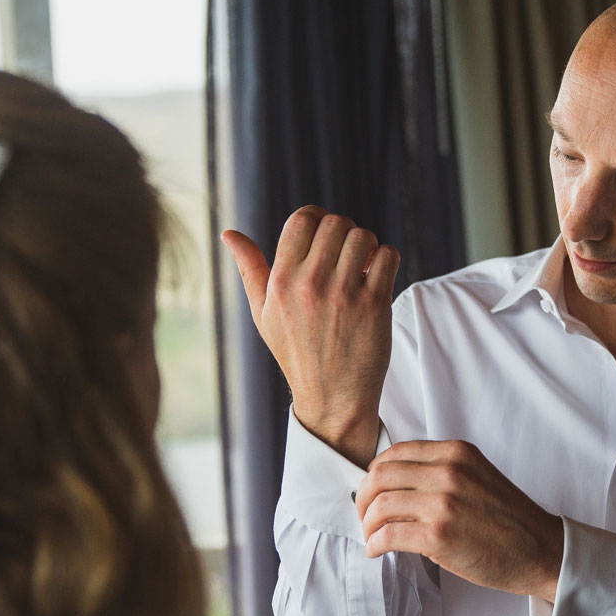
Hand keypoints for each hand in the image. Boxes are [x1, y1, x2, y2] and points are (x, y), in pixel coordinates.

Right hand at [223, 208, 399, 466]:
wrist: (332, 399)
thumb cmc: (296, 353)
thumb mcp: (263, 314)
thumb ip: (249, 269)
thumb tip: (228, 233)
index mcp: (281, 282)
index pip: (302, 219)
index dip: (317, 217)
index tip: (324, 235)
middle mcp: (310, 284)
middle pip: (335, 223)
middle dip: (344, 231)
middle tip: (345, 253)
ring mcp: (344, 294)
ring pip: (362, 236)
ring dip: (366, 245)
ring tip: (362, 265)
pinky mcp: (374, 305)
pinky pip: (387, 256)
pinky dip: (386, 259)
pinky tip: (376, 276)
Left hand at [356, 440, 565, 600]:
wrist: (540, 550)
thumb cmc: (509, 520)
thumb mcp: (477, 476)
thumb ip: (442, 472)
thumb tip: (397, 485)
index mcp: (456, 453)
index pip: (395, 453)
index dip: (374, 474)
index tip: (372, 491)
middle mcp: (448, 473)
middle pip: (380, 476)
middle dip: (363, 498)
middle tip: (364, 515)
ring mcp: (443, 504)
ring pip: (380, 505)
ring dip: (367, 524)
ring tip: (371, 536)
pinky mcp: (438, 536)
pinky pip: (388, 535)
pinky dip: (375, 543)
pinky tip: (377, 550)